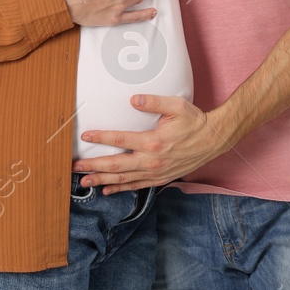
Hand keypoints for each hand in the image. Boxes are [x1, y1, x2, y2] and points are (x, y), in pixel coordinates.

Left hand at [73, 95, 234, 192]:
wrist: (213, 140)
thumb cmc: (195, 122)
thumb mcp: (177, 106)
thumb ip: (154, 102)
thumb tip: (133, 99)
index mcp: (153, 142)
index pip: (120, 140)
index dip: (101, 138)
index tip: (86, 136)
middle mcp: (152, 161)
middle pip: (116, 165)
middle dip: (93, 166)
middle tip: (76, 167)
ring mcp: (155, 172)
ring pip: (123, 179)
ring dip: (102, 180)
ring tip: (85, 181)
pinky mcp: (160, 178)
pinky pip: (136, 186)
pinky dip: (120, 188)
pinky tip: (107, 189)